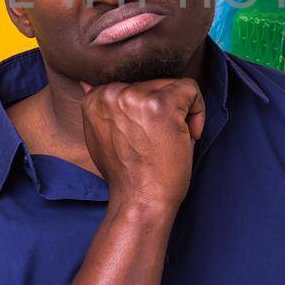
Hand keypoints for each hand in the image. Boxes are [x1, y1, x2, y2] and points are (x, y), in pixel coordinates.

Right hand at [77, 78, 205, 212]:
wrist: (139, 201)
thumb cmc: (127, 174)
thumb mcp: (102, 137)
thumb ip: (101, 110)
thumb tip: (85, 83)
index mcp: (96, 99)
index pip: (134, 87)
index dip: (146, 113)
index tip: (145, 137)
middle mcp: (112, 93)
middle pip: (154, 84)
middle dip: (164, 111)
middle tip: (159, 142)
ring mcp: (136, 97)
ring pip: (173, 86)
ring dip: (180, 113)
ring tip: (170, 140)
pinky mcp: (161, 104)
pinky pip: (191, 89)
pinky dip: (198, 112)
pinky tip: (188, 136)